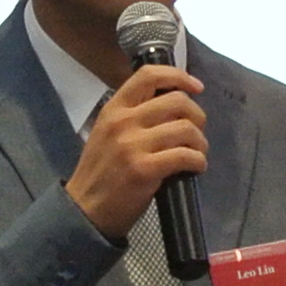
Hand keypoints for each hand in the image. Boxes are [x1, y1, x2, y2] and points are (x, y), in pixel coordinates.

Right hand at [66, 63, 205, 240]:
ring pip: (186, 128)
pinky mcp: (145, 169)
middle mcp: (123, 121)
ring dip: (200, 142)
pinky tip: (196, 167)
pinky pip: (186, 156)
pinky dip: (198, 161)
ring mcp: (133, 145)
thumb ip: (134, 116)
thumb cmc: (101, 172)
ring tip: (197, 153)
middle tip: (197, 133)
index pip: (149, 75)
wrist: (85, 210)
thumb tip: (174, 105)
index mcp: (114, 109)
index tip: (196, 87)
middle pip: (177, 102)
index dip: (179, 76)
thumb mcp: (108, 133)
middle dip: (197, 116)